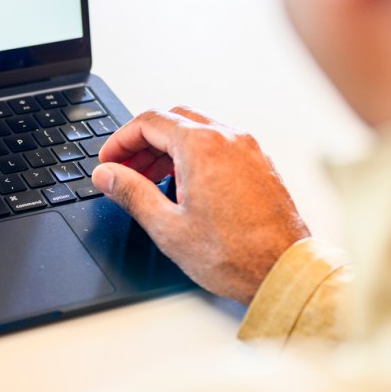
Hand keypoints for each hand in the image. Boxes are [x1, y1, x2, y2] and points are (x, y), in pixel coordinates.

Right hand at [92, 107, 309, 303]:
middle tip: (124, 169)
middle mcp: (229, 138)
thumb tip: (107, 175)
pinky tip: (184, 185)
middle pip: (173, 120)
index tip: (108, 161)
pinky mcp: (260, 164)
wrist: (283, 271)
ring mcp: (249, 149)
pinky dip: (195, 155)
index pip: (149, 122)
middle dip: (143, 141)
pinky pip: (220, 145)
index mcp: (202, 146)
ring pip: (198, 131)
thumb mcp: (167, 226)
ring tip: (150, 181)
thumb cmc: (235, 255)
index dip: (120, 140)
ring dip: (168, 148)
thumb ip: (131, 193)